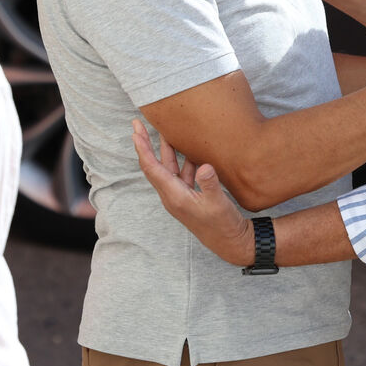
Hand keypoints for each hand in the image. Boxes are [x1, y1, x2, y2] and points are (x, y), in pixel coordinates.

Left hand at [132, 121, 252, 264]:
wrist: (229, 242)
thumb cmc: (222, 224)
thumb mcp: (218, 203)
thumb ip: (210, 184)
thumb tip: (204, 166)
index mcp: (174, 196)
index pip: (152, 168)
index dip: (143, 148)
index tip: (135, 131)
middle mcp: (172, 194)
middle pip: (155, 164)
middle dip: (146, 144)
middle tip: (138, 124)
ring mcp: (180, 195)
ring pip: (169, 167)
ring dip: (166, 149)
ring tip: (165, 129)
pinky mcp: (189, 195)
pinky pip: (182, 172)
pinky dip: (184, 159)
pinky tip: (191, 148)